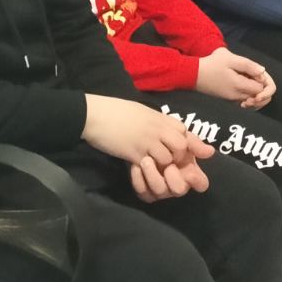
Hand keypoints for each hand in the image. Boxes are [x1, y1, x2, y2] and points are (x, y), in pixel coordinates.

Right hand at [82, 95, 206, 169]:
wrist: (96, 115)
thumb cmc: (117, 111)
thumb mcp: (143, 112)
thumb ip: (157, 120)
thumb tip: (165, 128)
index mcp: (160, 117)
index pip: (184, 130)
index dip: (184, 141)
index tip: (179, 150)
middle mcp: (158, 129)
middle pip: (182, 146)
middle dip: (178, 156)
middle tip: (168, 160)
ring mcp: (147, 142)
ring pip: (168, 159)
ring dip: (163, 165)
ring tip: (154, 165)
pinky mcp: (135, 154)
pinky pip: (151, 166)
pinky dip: (149, 170)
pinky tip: (142, 167)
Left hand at [129, 145, 211, 203]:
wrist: (143, 140)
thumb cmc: (167, 140)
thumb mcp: (182, 138)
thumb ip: (195, 144)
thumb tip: (210, 151)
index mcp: (190, 173)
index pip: (201, 184)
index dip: (197, 181)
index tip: (190, 172)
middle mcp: (177, 184)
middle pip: (179, 190)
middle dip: (173, 178)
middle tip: (167, 164)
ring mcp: (161, 190)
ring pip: (159, 191)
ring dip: (152, 175)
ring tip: (146, 160)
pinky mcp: (146, 192)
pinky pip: (142, 191)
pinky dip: (139, 178)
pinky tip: (136, 166)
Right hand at [194, 46, 273, 108]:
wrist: (193, 74)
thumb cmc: (212, 64)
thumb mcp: (230, 59)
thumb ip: (248, 66)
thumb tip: (263, 72)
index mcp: (239, 86)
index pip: (261, 90)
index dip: (264, 81)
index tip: (256, 72)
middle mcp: (237, 97)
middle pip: (258, 97)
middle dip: (262, 88)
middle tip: (255, 75)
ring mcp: (232, 100)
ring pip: (252, 101)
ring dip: (256, 92)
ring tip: (250, 78)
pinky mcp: (228, 99)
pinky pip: (244, 102)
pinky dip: (249, 96)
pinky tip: (245, 84)